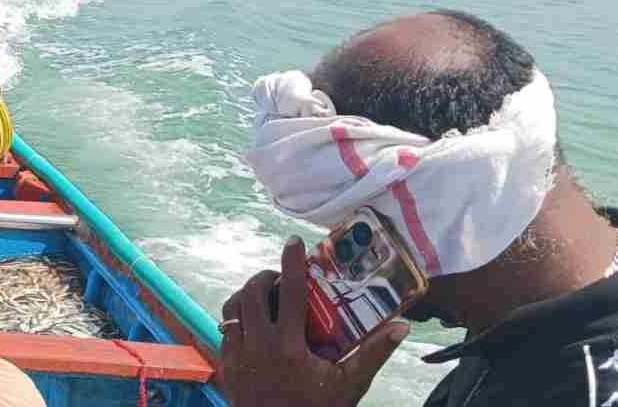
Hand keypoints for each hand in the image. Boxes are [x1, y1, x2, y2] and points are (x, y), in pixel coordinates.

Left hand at [216, 237, 409, 406]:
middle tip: (280, 276)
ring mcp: (238, 356)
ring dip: (246, 294)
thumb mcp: (349, 385)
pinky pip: (225, 330)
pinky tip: (252, 322)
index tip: (293, 242)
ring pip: (232, 309)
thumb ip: (374, 353)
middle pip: (252, 293)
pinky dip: (236, 317)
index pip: (289, 293)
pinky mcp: (226, 367)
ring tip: (264, 295)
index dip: (290, 263)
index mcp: (289, 348)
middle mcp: (258, 347)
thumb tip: (402, 327)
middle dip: (265, 276)